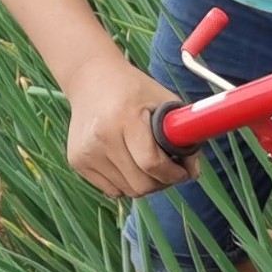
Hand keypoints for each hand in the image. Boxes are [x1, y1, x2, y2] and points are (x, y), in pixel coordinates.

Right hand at [66, 55, 192, 198]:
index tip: (183, 171)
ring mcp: (86, 152)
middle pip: (141, 184)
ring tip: (148, 162)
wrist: (91, 80)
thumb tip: (193, 173)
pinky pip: (112, 190)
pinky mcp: (77, 161)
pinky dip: (127, 183)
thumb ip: (184, 137)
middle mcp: (101, 138)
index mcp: (124, 119)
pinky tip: (129, 162)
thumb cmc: (134, 91)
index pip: (152, 164)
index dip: (174, 174)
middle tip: (169, 169)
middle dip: (162, 181)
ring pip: (128, 191)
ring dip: (145, 183)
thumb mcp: (165, 103)